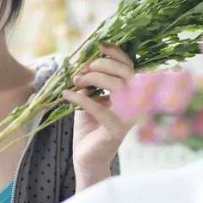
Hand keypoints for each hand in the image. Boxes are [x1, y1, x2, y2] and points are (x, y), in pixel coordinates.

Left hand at [61, 42, 135, 187]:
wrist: (86, 157)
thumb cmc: (89, 127)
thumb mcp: (89, 97)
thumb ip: (91, 81)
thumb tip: (85, 59)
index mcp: (131, 94)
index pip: (130, 67)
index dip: (116, 53)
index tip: (99, 44)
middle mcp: (135, 105)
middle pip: (126, 73)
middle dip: (103, 65)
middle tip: (83, 70)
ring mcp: (128, 118)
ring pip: (118, 87)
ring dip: (94, 78)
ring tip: (76, 81)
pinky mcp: (116, 131)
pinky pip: (100, 108)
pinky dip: (80, 98)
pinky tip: (67, 94)